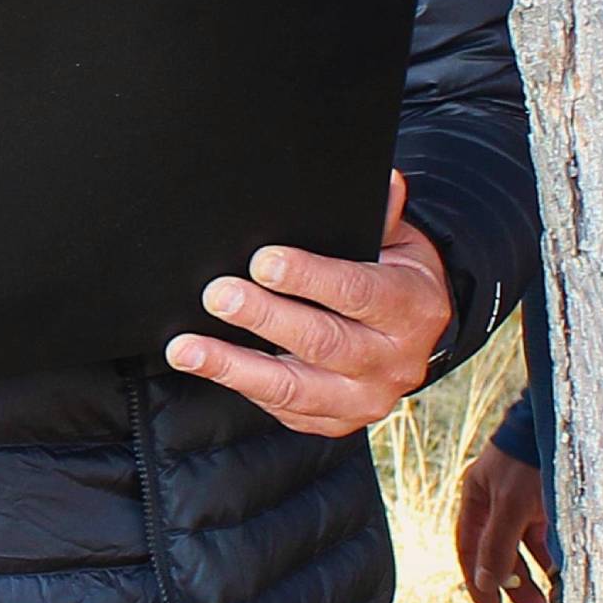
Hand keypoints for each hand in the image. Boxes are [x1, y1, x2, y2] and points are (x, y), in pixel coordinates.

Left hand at [167, 175, 455, 439]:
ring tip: (186, 348)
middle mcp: (395, 363)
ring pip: (294, 388)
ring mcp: (365, 400)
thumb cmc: (395, 278)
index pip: (358, 293)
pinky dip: (239, 385)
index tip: (262, 261)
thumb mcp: (399, 244)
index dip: (309, 278)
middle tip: (217, 295)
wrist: (415, 337)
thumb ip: (384, 217)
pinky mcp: (335, 422)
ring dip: (234, 366)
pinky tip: (204, 365)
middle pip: (323, 342)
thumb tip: (386, 180)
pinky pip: (283, 409)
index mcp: (413, 310)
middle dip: (264, 317)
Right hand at [454, 441, 550, 602]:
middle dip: (515, 584)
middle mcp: (497, 501)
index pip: (469, 549)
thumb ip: (497, 546)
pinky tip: (562, 572)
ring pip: (525, 547)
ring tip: (553, 598)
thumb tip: (485, 583)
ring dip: (536, 574)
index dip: (477, 581)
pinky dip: (552, 555)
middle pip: (499, 552)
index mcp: (477, 498)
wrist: (564, 421)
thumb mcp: (510, 505)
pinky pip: (546, 536)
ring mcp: (523, 501)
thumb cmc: (529, 460)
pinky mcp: (548, 499)